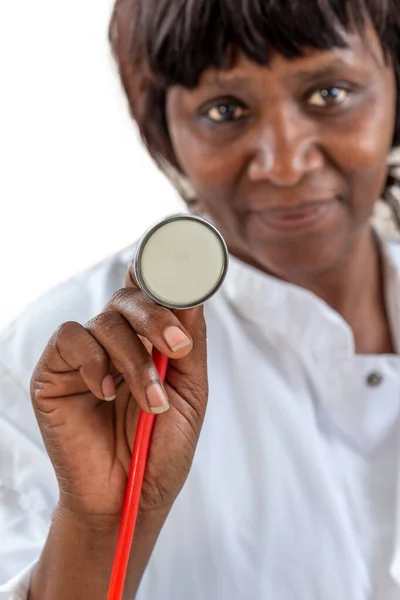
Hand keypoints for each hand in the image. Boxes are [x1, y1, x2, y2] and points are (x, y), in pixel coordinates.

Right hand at [30, 261, 207, 525]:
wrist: (128, 498)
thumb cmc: (161, 447)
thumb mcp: (189, 392)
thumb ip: (191, 343)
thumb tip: (192, 292)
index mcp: (151, 340)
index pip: (154, 291)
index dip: (165, 272)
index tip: (187, 269)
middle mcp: (118, 340)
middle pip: (131, 297)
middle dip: (157, 318)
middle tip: (176, 348)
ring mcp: (86, 354)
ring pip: (106, 321)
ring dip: (133, 361)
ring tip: (151, 403)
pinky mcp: (55, 371)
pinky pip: (71, 339)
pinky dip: (94, 362)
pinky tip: (106, 393)